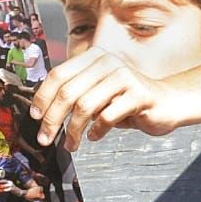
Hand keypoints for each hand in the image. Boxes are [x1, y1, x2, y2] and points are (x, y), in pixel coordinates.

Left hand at [29, 46, 175, 150]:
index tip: (35, 117)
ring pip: (85, 106)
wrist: (166, 103)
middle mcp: (108, 61)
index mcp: (93, 57)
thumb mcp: (96, 92)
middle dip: (52, 119)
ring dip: (73, 130)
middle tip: (45, 139)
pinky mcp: (139, 94)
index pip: (58, 74)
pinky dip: (96, 131)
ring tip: (71, 144)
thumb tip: (41, 112)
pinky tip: (94, 136)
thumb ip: (74, 93)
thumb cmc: (125, 100)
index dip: (42, 97)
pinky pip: (107, 116)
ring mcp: (124, 76)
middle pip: (68, 92)